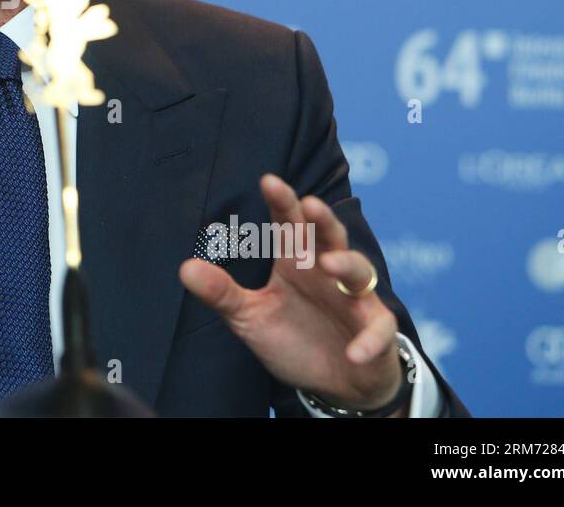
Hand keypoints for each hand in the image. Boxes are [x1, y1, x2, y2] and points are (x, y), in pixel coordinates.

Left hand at [179, 174, 406, 414]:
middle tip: (309, 205)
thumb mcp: (250, 317)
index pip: (289, 225)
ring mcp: (354, 300)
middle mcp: (327, 273)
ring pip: (359, 272)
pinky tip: (354, 351)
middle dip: (321, 220)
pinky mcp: (375, 331)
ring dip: (346, 265)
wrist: (335, 381)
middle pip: (329, 236)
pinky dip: (369, 341)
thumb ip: (222, 293)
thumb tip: (185, 268)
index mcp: (296, 263)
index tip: (268, 181)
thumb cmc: (294, 337)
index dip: (282, 202)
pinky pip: (378, 331)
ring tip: (328, 264)